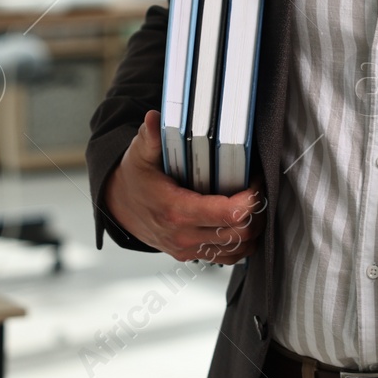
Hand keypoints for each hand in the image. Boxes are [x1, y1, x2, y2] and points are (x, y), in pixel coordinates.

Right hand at [102, 110, 265, 264]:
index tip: (254, 180)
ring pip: (239, 249)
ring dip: (252, 229)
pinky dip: (241, 243)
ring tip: (253, 206)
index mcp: (176, 210)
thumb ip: (151, 137)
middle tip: (258, 191)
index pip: (230, 213)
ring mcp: (188, 248)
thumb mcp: (139, 154)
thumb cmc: (134, 179)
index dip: (251, 197)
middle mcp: (184, 235)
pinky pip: (227, 258)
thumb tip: (154, 119)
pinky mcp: (192, 254)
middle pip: (241, 233)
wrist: (119, 206)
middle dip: (257, 212)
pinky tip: (240, 223)